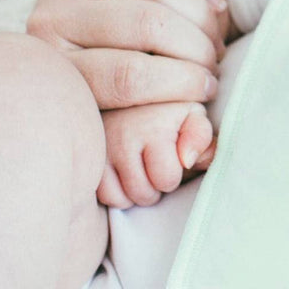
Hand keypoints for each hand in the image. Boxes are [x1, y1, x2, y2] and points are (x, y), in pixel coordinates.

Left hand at [26, 0, 227, 111]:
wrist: (82, 49)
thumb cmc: (113, 98)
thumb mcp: (116, 118)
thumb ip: (151, 125)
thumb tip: (194, 154)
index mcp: (57, 73)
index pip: (127, 75)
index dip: (179, 82)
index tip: (208, 91)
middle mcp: (49, 23)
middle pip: (142, 23)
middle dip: (193, 45)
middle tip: (214, 64)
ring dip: (197, 12)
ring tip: (214, 37)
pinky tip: (215, 5)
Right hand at [97, 102, 215, 206]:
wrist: (130, 88)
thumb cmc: (168, 109)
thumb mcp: (192, 115)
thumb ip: (200, 136)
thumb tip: (188, 160)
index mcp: (153, 127)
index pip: (167, 179)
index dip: (174, 174)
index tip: (172, 157)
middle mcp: (123, 137)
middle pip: (144, 194)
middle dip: (155, 186)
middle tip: (155, 165)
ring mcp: (101, 148)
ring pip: (123, 199)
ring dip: (136, 192)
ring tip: (142, 169)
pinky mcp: (88, 157)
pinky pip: (104, 196)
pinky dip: (117, 193)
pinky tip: (125, 175)